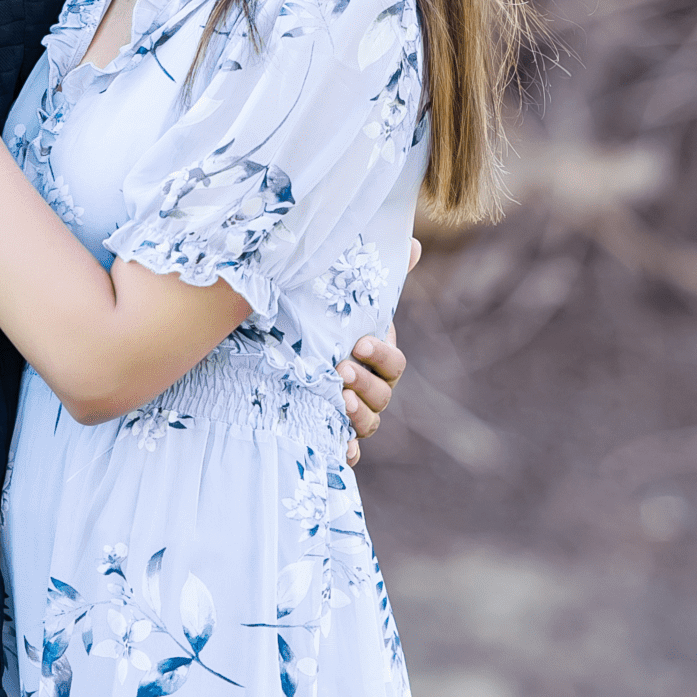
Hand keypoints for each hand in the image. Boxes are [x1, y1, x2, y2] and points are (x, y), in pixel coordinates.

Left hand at [336, 240, 418, 465]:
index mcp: (377, 359)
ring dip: (357, 415)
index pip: (393, 363)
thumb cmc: (320, 323)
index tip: (358, 342)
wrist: (282, 351)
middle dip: (365, 384)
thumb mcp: (343, 299)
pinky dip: (347, 453)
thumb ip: (376, 274)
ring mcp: (353, 414)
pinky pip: (348, 452)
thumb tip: (414, 243)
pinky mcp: (331, 435)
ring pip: (369, 424)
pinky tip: (339, 450)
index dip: (381, 356)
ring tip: (336, 398)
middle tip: (339, 370)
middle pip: (383, 396)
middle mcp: (370, 389)